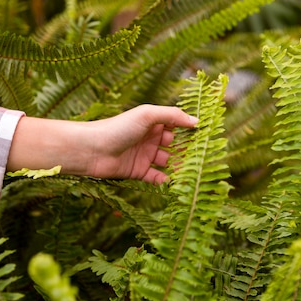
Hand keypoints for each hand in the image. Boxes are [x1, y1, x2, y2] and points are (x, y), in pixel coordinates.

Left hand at [7, 105, 197, 183]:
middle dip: (189, 151)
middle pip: (175, 145)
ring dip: (180, 167)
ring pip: (169, 162)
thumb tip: (197, 121)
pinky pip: (157, 177)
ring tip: (194, 173)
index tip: (209, 136)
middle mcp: (150, 138)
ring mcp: (145, 155)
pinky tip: (177, 184)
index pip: (177, 125)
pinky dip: (167, 181)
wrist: (90, 150)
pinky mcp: (138, 172)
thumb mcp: (147, 116)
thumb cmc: (117, 128)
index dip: (191, 130)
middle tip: (205, 158)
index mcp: (153, 122)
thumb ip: (173, 116)